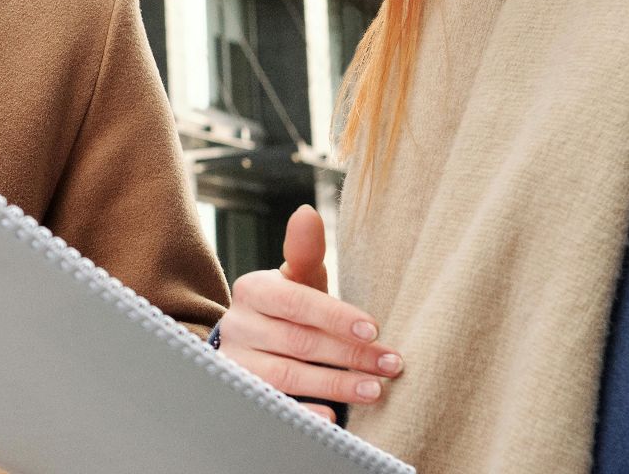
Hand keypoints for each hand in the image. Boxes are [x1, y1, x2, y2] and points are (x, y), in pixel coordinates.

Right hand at [216, 204, 401, 421]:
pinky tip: (334, 417)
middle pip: (298, 341)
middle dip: (350, 354)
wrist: (255, 347)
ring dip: (334, 384)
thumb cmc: (290, 309)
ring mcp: (237, 363)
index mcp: (254, 290)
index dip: (335, 316)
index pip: (295, 301)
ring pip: (287, 376)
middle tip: (391, 364)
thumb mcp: (299, 281)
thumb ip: (305, 251)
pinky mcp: (242, 395)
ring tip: (375, 391)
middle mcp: (239, 326)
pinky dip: (305, 412)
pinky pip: (275, 406)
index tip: (374, 328)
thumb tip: (306, 212)